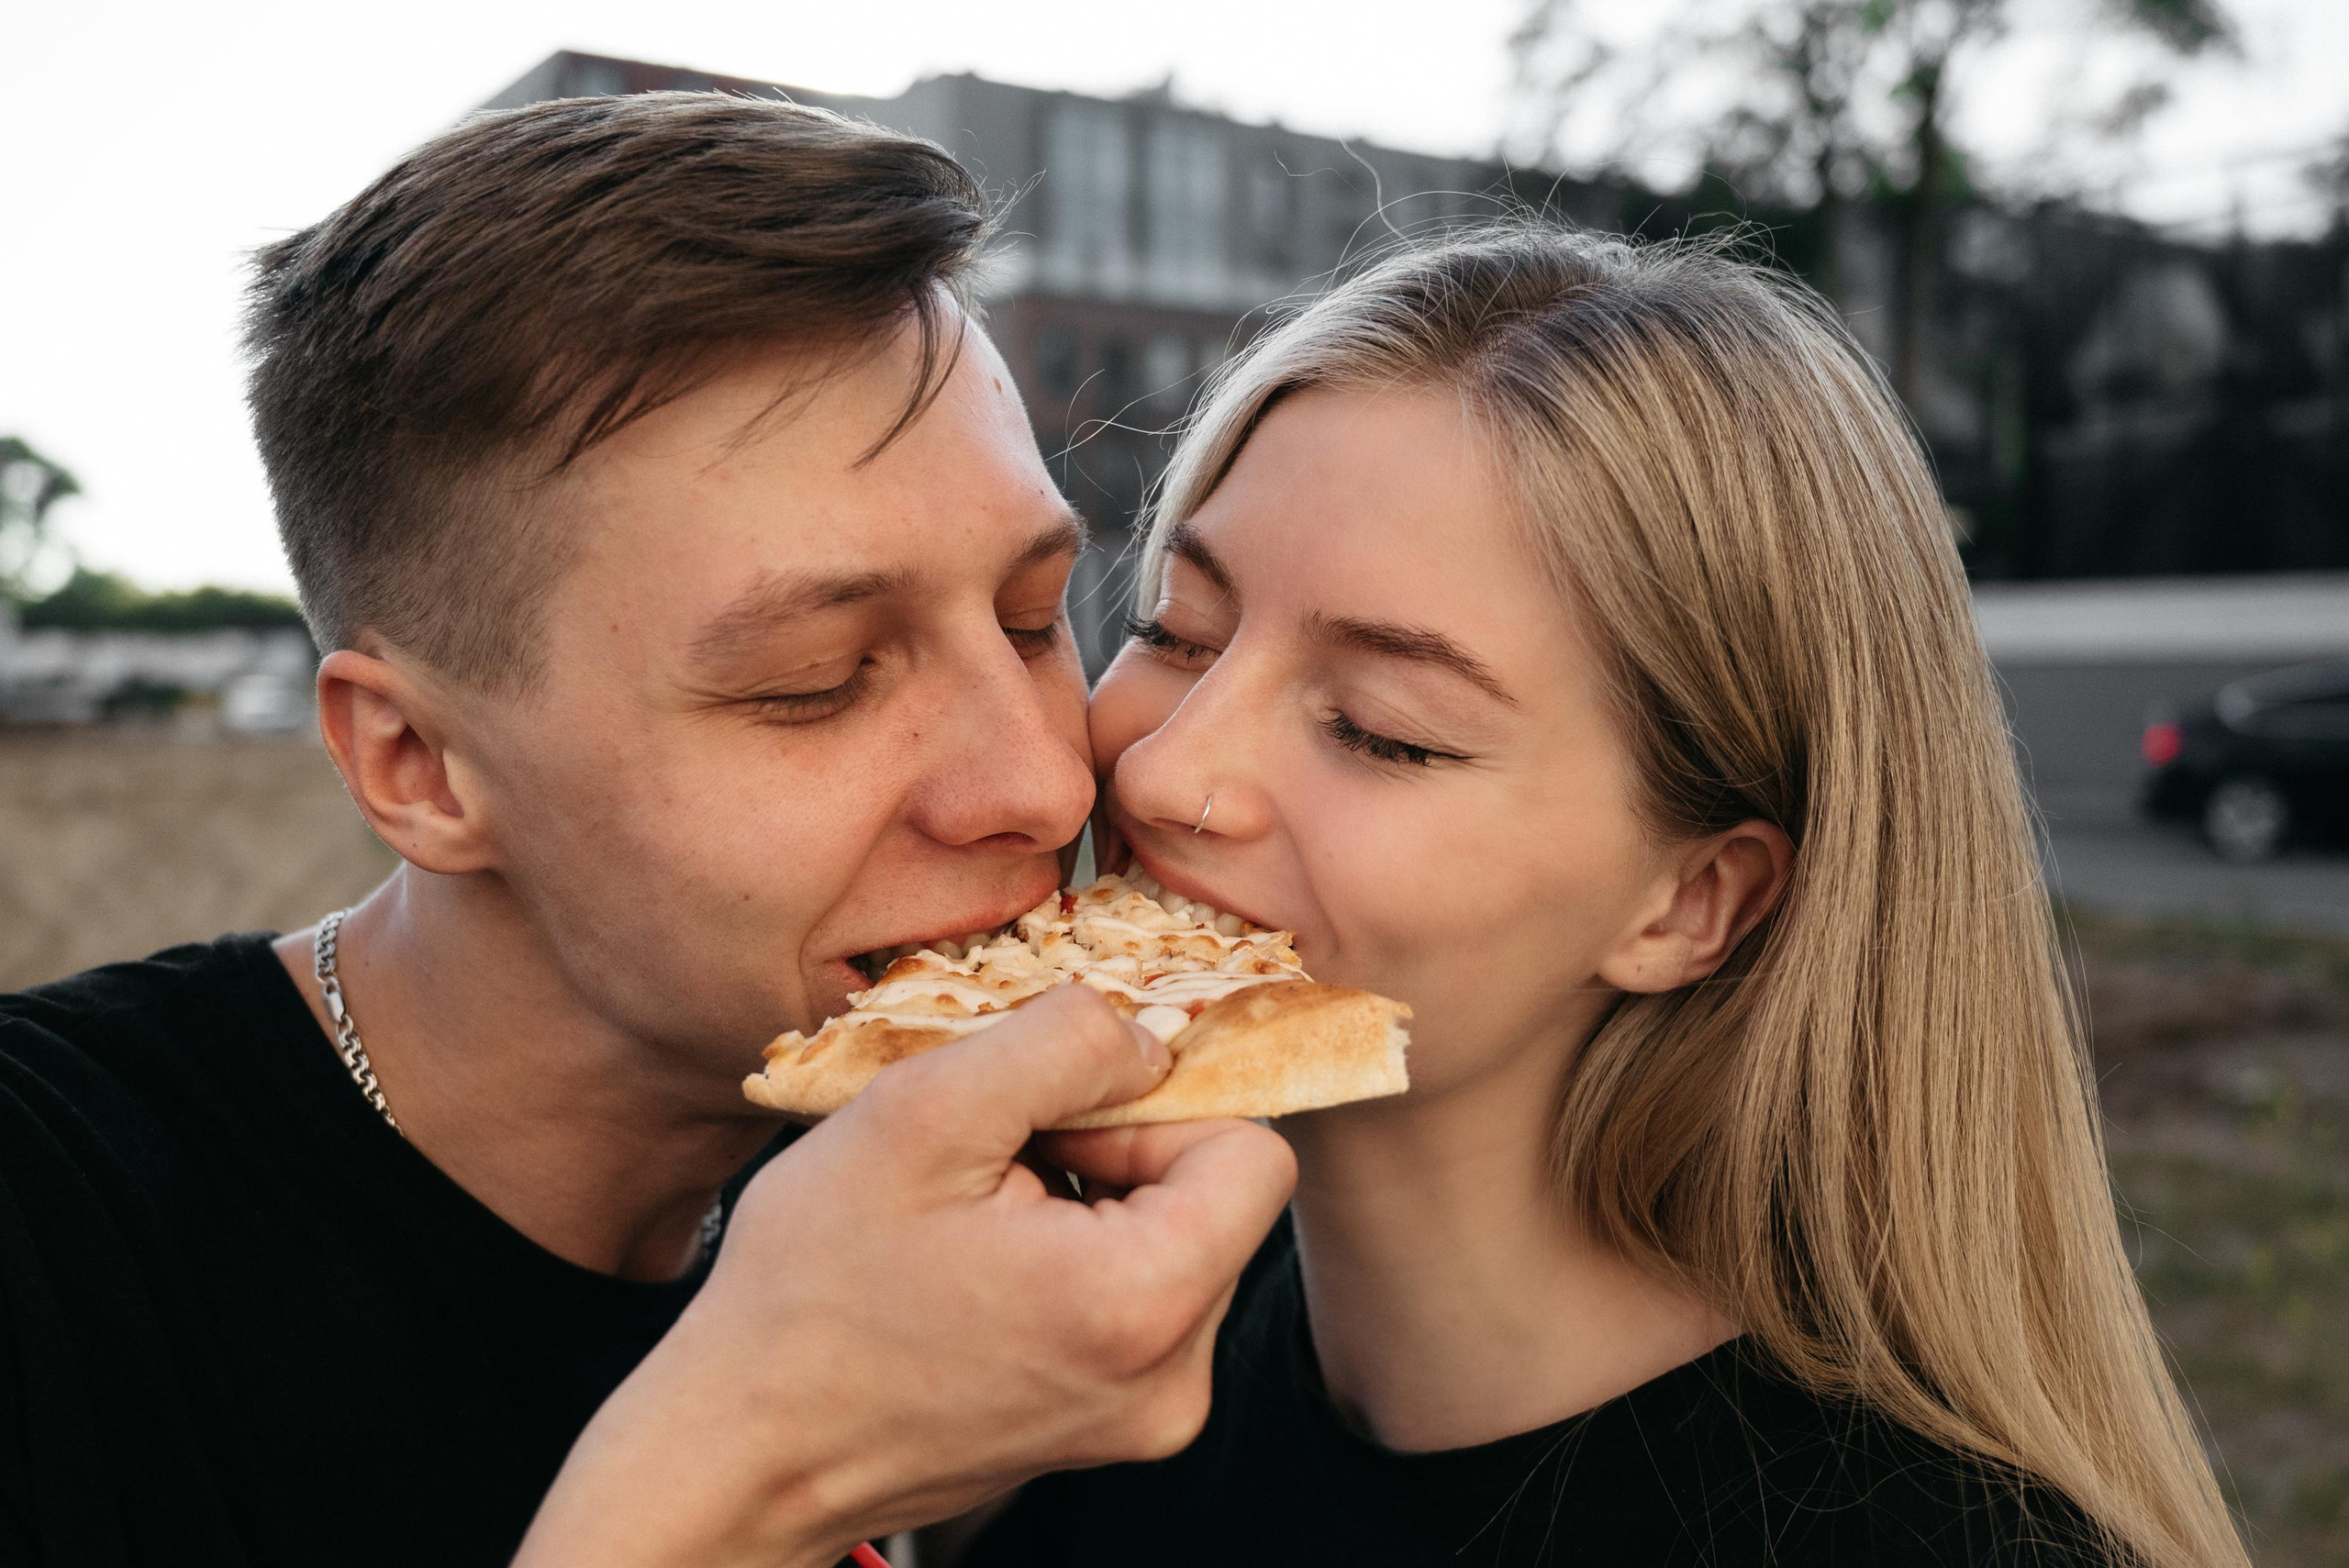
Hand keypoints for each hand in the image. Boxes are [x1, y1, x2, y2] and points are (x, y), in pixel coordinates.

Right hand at [512, 985, 1296, 1567]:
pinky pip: (1138, 1297)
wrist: (743, 1446)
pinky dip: (1075, 1257)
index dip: (1154, 1105)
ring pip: (1176, 1241)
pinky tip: (982, 1265)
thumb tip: (1152, 1034)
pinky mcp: (1112, 1428)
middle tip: (997, 1165)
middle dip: (1117, 1151)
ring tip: (978, 1220)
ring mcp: (1146, 1416)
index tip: (1050, 1117)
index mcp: (1145, 1304)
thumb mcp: (922, 1114)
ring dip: (1092, 1201)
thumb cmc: (810, 1291)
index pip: (1255, 1148)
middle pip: (1217, 1197)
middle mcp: (1173, 1379)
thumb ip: (1063, 1043)